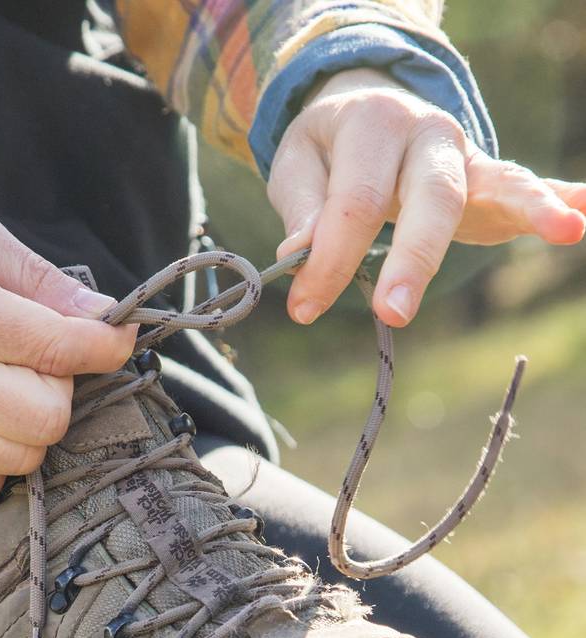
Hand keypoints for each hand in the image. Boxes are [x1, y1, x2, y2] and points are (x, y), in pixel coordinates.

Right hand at [0, 195, 135, 498]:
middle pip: (48, 417)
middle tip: (44, 356)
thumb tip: (103, 314)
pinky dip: (0, 455)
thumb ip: (35, 276)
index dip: (106, 344)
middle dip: (64, 386)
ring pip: (22, 458)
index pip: (59, 349)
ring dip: (34, 423)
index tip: (115, 335)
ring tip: (11, 383)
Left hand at [268, 68, 585, 326]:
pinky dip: (556, 199)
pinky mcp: (485, 177)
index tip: (303, 308)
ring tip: (566, 230)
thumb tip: (300, 251)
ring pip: (495, 182)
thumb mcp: (298, 165)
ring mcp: (464, 153)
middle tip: (392, 313)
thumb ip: (303, 207)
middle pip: (428, 197)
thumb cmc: (327, 149)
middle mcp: (426, 132)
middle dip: (412, 259)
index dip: (328, 261)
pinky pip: (521, 187)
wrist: (364, 105)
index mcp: (372, 124)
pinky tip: (581, 217)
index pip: (352, 203)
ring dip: (528, 209)